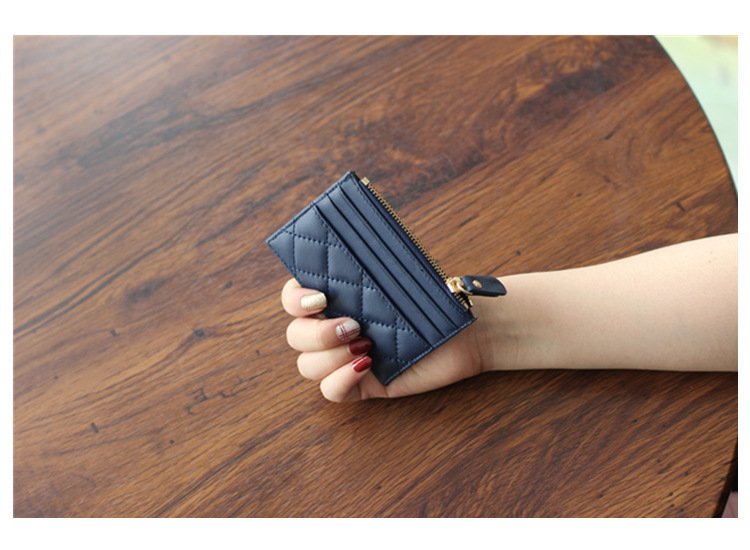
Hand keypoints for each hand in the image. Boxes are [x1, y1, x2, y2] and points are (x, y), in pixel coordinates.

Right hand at [281, 278, 511, 401]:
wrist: (469, 331)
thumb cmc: (435, 298)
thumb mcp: (400, 275)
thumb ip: (369, 268)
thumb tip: (346, 247)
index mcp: (337, 296)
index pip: (294, 298)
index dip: (295, 299)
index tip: (320, 297)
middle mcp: (334, 326)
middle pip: (295, 336)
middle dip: (316, 333)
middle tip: (353, 325)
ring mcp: (345, 357)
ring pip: (307, 365)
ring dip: (330, 356)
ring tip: (367, 345)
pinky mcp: (362, 383)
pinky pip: (330, 391)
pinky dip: (340, 380)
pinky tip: (366, 365)